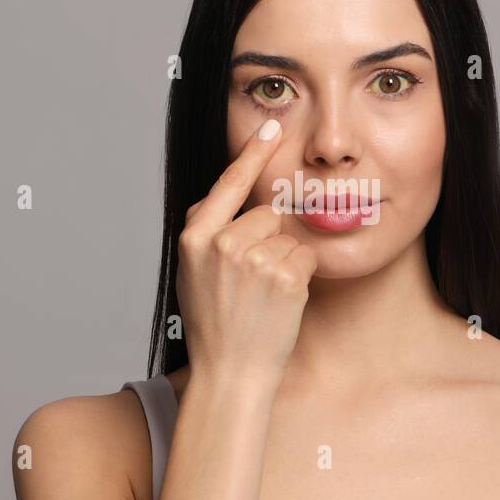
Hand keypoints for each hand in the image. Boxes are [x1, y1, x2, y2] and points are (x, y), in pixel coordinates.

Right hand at [176, 119, 316, 388]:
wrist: (230, 374)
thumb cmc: (215, 326)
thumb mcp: (194, 273)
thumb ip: (208, 234)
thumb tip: (229, 197)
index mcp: (195, 238)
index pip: (228, 183)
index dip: (252, 153)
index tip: (272, 125)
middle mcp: (221, 242)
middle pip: (267, 214)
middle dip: (269, 241)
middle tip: (252, 285)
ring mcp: (253, 258)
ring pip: (288, 238)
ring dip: (285, 263)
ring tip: (263, 297)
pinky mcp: (283, 275)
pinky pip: (304, 259)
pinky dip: (299, 279)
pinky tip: (279, 304)